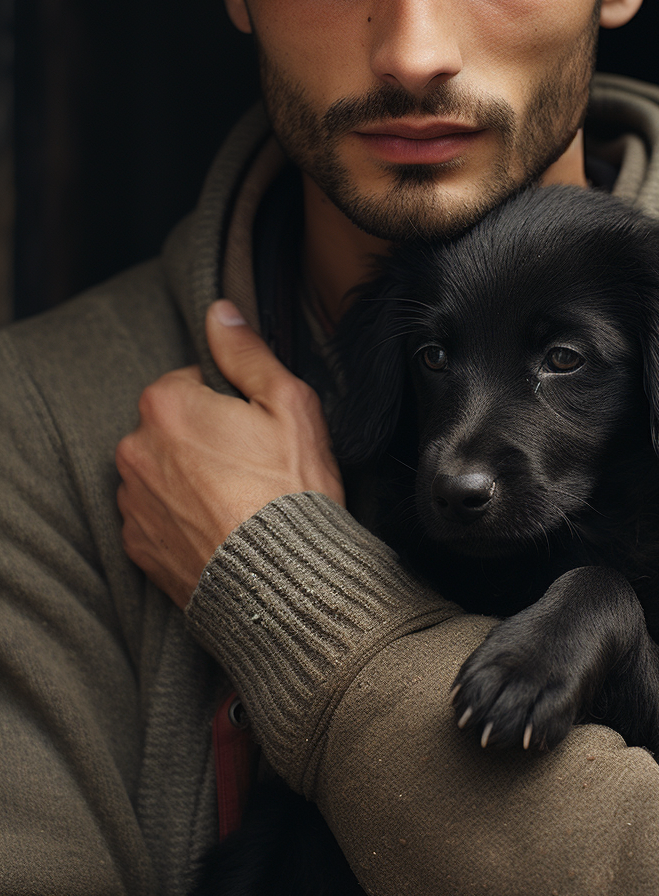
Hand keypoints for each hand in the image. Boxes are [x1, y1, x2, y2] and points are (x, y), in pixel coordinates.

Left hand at [116, 300, 344, 607]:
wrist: (282, 583)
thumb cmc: (290, 490)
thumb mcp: (288, 402)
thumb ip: (246, 351)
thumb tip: (219, 311)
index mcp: (166, 406)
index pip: (190, 382)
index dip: (230, 402)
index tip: (256, 429)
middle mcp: (135, 450)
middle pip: (171, 426)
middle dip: (204, 438)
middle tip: (252, 466)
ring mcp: (132, 502)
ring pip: (161, 470)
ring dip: (189, 478)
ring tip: (237, 501)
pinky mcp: (136, 546)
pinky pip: (155, 515)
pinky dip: (180, 518)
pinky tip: (219, 528)